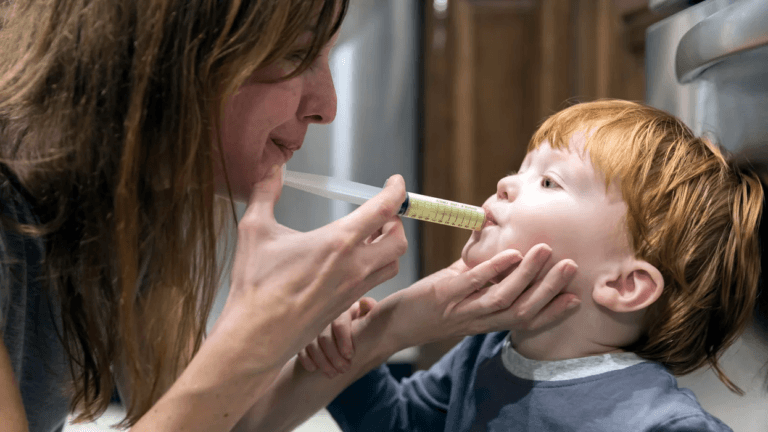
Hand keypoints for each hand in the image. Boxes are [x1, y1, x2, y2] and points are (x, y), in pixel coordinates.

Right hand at [212, 166, 407, 370]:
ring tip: (372, 236)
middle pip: (399, 240)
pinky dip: (375, 267)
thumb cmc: (256, 285)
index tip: (396, 183)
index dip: (396, 192)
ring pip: (392, 265)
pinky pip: (375, 283)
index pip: (384, 210)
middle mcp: (355, 266)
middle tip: (382, 213)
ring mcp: (354, 289)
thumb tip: (272, 168)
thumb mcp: (255, 230)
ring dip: (389, 247)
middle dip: (396, 222)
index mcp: (338, 242)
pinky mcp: (347, 306)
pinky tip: (354, 263)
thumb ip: (265, 193)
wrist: (256, 336)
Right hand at [297, 297, 376, 377]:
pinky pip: (301, 349)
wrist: (347, 337)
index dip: (343, 339)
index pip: (339, 323)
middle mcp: (326, 317)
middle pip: (324, 336)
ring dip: (322, 362)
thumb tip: (366, 303)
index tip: (350, 355)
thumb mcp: (367, 318)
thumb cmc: (360, 327)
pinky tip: (314, 369)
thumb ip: (370, 311)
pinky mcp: (303, 338)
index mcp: (343, 310)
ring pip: (312, 344)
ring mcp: (312, 327)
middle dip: (334, 356)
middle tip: (344, 369)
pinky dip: (307, 360)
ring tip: (333, 374)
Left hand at [380, 244, 578, 350]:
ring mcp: (461, 310)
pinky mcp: (443, 297)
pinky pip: (473, 284)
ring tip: (545, 251)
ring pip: (503, 298)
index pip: (525, 321)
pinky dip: (494, 270)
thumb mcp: (460, 293)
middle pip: (522, 310)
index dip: (552, 312)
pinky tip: (511, 254)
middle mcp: (478, 321)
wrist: (391, 325)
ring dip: (528, 275)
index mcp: (485, 321)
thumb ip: (481, 276)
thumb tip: (502, 249)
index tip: (576, 298)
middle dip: (549, 289)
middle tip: (571, 266)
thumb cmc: (427, 307)